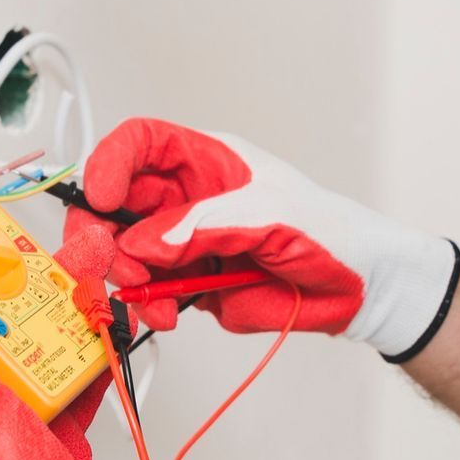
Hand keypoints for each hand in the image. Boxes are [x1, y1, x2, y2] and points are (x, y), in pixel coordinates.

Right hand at [68, 118, 459, 358]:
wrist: (360, 291)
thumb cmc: (332, 233)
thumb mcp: (273, 217)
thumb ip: (206, 226)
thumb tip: (144, 244)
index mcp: (206, 161)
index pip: (139, 145)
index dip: (109, 165)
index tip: (100, 199)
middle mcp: (186, 199)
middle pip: (114, 203)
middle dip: (99, 234)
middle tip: (101, 264)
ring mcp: (184, 243)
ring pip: (122, 253)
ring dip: (124, 278)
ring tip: (152, 300)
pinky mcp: (188, 283)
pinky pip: (146, 292)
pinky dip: (144, 306)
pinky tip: (165, 315)